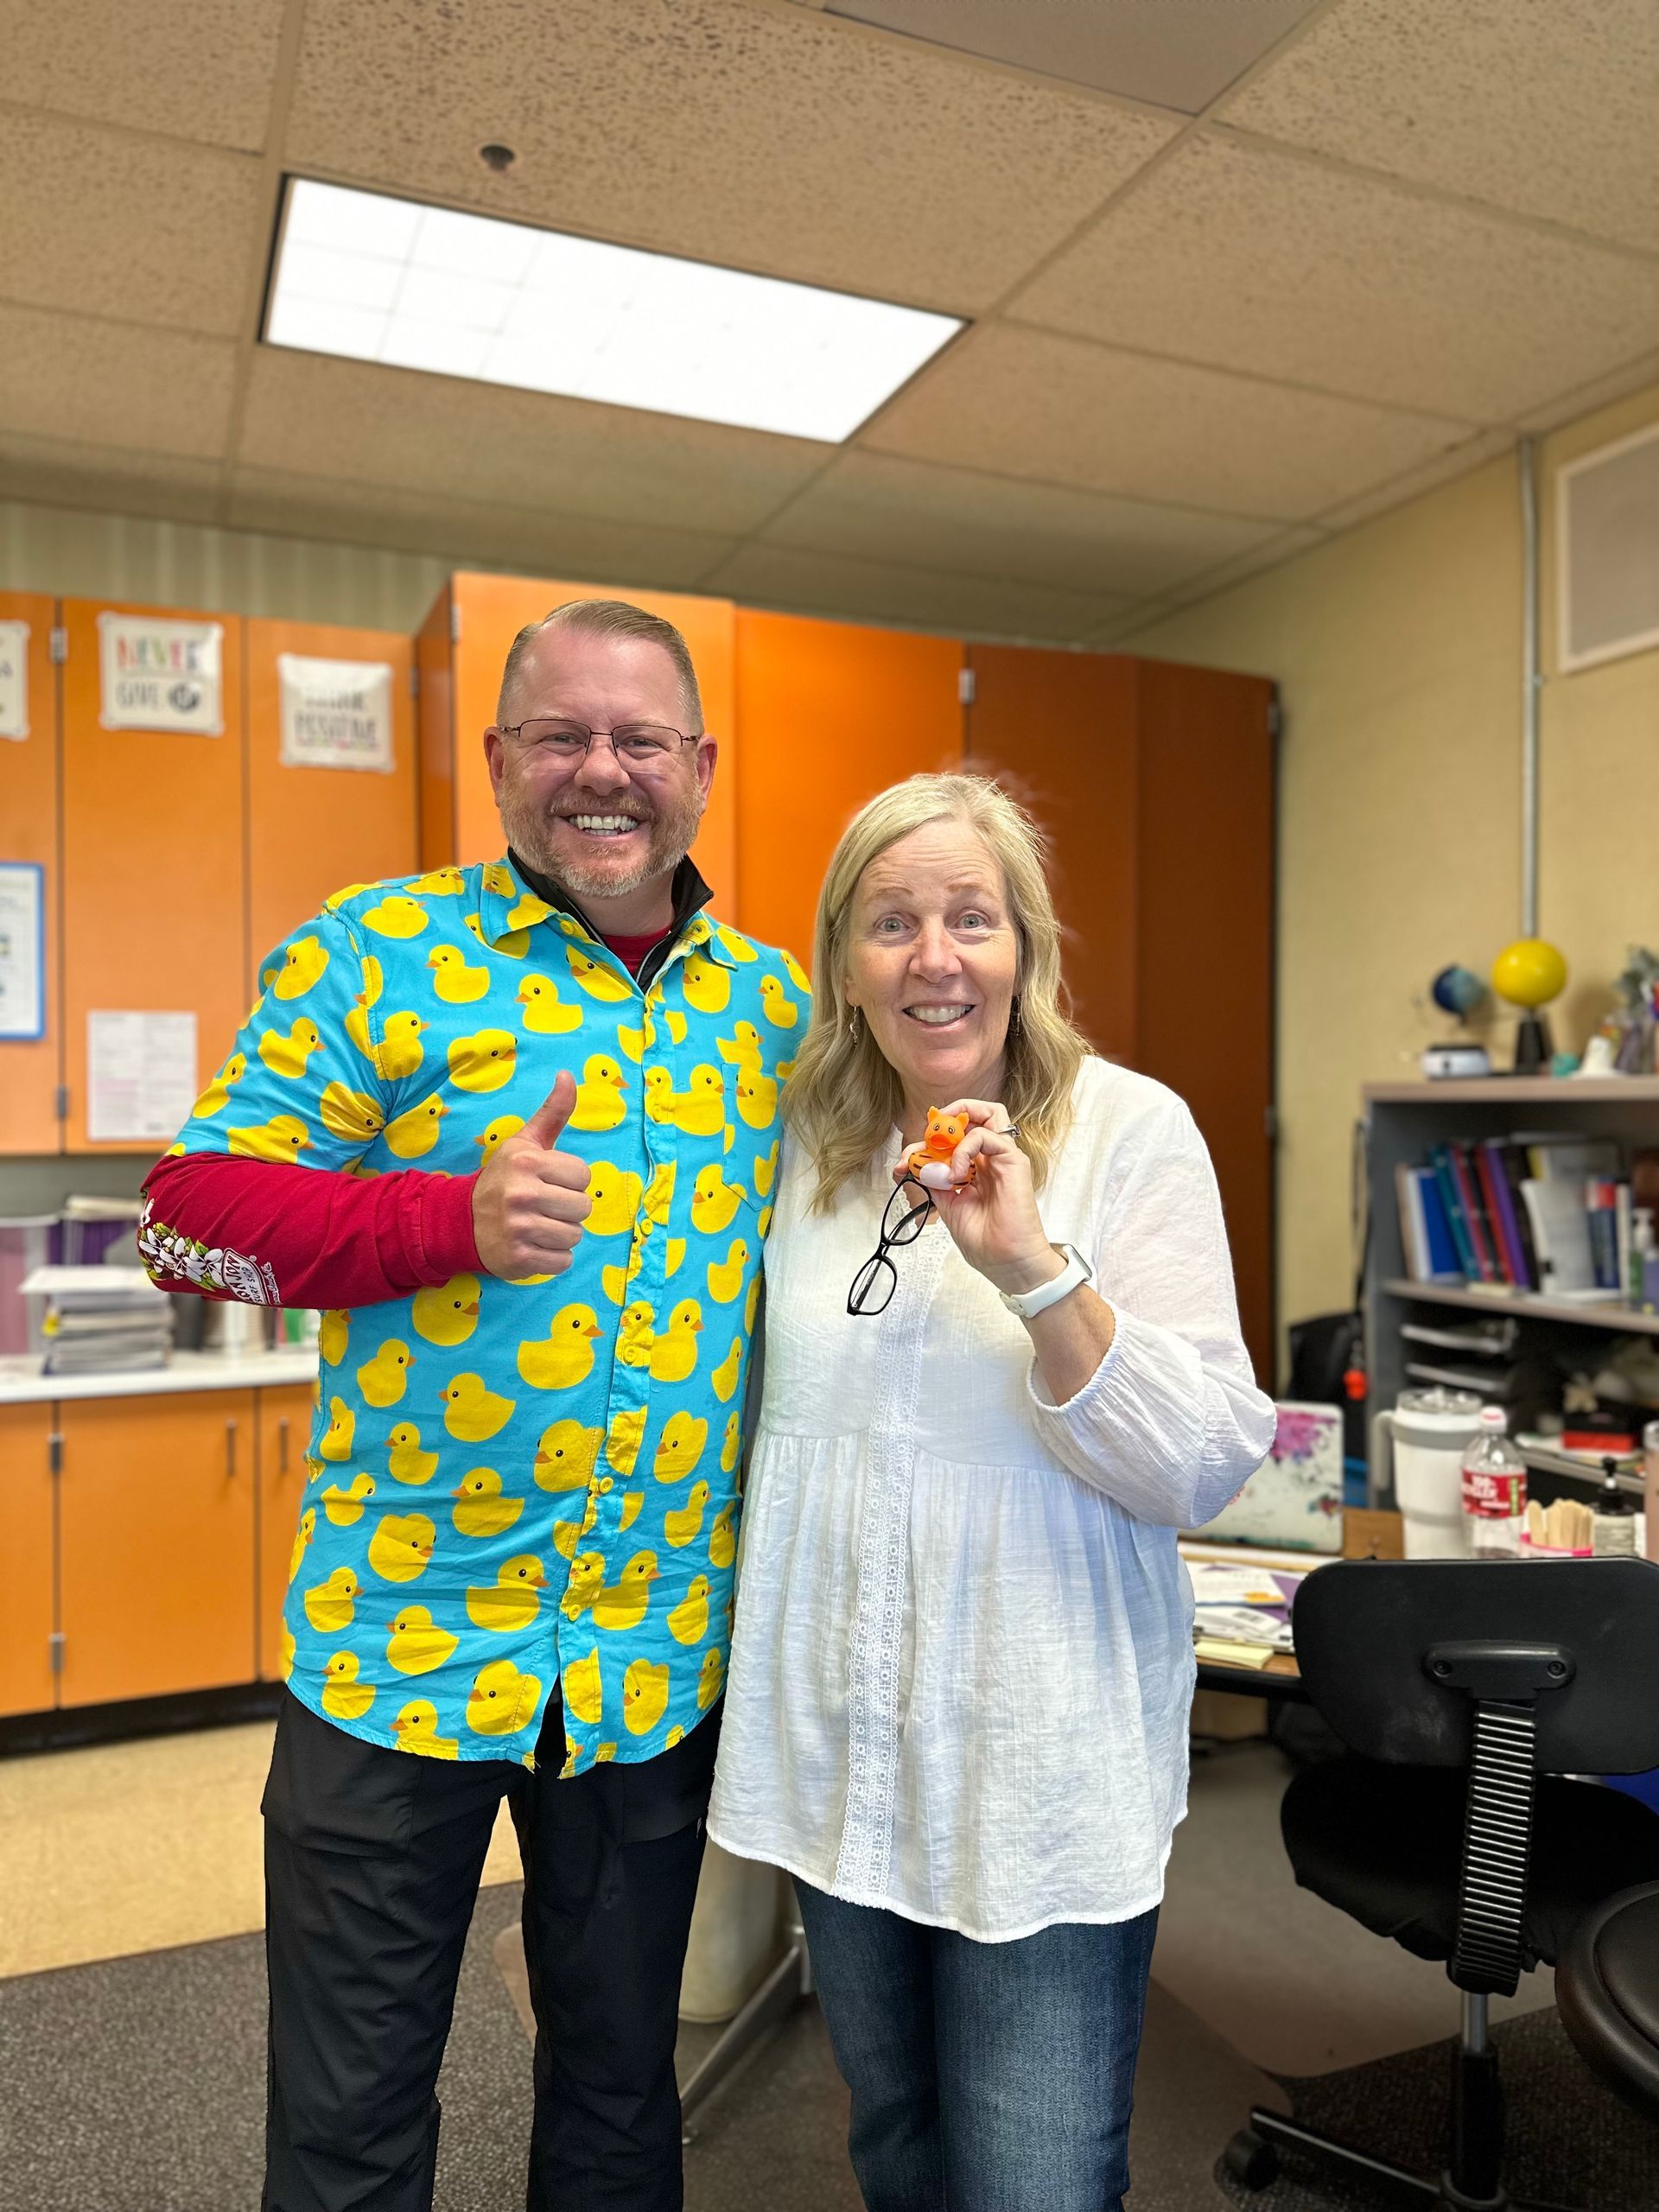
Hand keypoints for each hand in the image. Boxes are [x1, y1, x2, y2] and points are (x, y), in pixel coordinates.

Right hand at [472, 1072, 592, 1279]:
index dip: (569, 1181)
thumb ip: (552, 1113)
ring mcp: (519, 1229)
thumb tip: (568, 1075)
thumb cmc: (503, 1178)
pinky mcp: (518, 1260)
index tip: (547, 1182)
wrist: (460, 1221)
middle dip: (567, 1208)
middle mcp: (522, 1194)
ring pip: (575, 1235)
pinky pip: (562, 1262)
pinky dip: (553, 1258)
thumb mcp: (524, 1143)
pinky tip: (533, 1245)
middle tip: (542, 1206)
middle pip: (583, 1207)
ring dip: (561, 1234)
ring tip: (538, 1225)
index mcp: (527, 1162)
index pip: (584, 1176)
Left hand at [892, 1098, 1059, 1297]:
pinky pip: (985, 1136)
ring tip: (940, 1145)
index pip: (953, 1138)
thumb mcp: (948, 1205)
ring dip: (957, 1121)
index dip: (924, 1144)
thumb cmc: (985, 1241)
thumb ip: (935, 1181)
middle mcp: (991, 1159)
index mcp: (977, 1168)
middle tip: (925, 1139)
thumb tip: (916, 1163)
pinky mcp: (1013, 1161)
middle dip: (944, 1120)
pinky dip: (963, 1148)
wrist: (1007, 1262)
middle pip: (973, 1116)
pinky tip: (955, 1173)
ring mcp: (1003, 1158)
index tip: (903, 1164)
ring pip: (988, 1113)